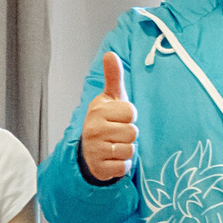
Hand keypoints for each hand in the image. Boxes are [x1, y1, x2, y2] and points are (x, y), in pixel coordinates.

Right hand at [82, 53, 137, 181]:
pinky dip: (122, 165)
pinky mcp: (100, 168)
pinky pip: (124, 167)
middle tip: (117, 134)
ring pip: (130, 150)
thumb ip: (113, 77)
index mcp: (98, 110)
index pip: (131, 112)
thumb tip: (110, 54)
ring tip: (115, 146)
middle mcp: (93, 129)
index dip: (130, 116)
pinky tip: (113, 159)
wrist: (89, 151)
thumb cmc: (106, 121)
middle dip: (129, 134)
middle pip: (132, 132)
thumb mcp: (111, 98)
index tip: (120, 118)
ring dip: (127, 150)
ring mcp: (95, 150)